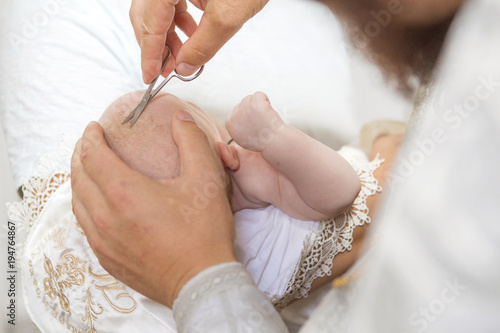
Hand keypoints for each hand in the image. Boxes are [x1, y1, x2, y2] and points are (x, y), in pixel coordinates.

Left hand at [71, 111, 235, 306]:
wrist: (201, 281)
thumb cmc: (203, 232)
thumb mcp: (206, 179)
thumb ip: (192, 142)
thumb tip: (180, 119)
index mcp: (125, 192)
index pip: (93, 155)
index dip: (91, 137)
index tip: (94, 128)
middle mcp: (106, 216)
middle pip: (79, 177)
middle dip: (80, 155)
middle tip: (89, 144)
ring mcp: (103, 240)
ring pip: (78, 202)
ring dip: (79, 181)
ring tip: (88, 170)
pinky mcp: (108, 258)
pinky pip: (85, 226)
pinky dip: (84, 206)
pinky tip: (96, 205)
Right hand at [130, 0, 268, 82]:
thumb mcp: (227, 16)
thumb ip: (204, 45)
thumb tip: (184, 67)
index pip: (149, 23)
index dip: (149, 54)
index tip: (150, 76)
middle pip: (146, 16)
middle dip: (157, 46)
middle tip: (167, 69)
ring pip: (158, 10)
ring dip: (169, 35)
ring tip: (185, 54)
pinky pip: (171, 1)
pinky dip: (178, 21)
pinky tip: (192, 33)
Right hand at [225, 92, 285, 151]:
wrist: (274, 142)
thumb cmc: (261, 140)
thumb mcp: (242, 137)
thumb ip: (237, 126)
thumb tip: (236, 116)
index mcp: (229, 124)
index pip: (236, 111)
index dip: (247, 115)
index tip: (255, 123)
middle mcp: (235, 116)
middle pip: (243, 103)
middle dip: (252, 109)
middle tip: (261, 121)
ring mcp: (245, 109)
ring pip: (250, 98)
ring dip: (259, 104)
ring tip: (265, 117)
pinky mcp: (255, 104)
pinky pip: (259, 94)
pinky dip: (265, 99)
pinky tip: (268, 111)